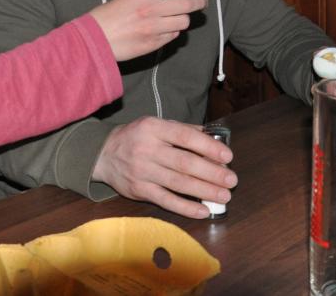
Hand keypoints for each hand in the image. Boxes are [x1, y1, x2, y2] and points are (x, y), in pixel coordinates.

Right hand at [89, 0, 206, 61]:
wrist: (94, 39)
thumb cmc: (109, 15)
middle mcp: (151, 8)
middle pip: (187, 3)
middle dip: (200, 1)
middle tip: (202, 0)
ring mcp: (154, 27)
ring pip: (183, 21)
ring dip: (184, 19)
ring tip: (178, 17)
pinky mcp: (154, 43)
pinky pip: (173, 36)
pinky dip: (172, 32)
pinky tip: (165, 30)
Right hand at [91, 117, 237, 218]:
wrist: (103, 154)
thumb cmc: (136, 137)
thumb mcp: (156, 125)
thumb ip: (183, 130)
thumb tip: (213, 138)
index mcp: (154, 128)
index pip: (185, 137)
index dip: (208, 147)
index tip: (227, 156)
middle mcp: (148, 149)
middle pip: (185, 163)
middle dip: (212, 173)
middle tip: (231, 180)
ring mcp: (143, 172)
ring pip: (178, 183)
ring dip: (205, 191)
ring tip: (224, 196)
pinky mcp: (139, 190)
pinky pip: (166, 201)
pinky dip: (186, 208)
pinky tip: (203, 210)